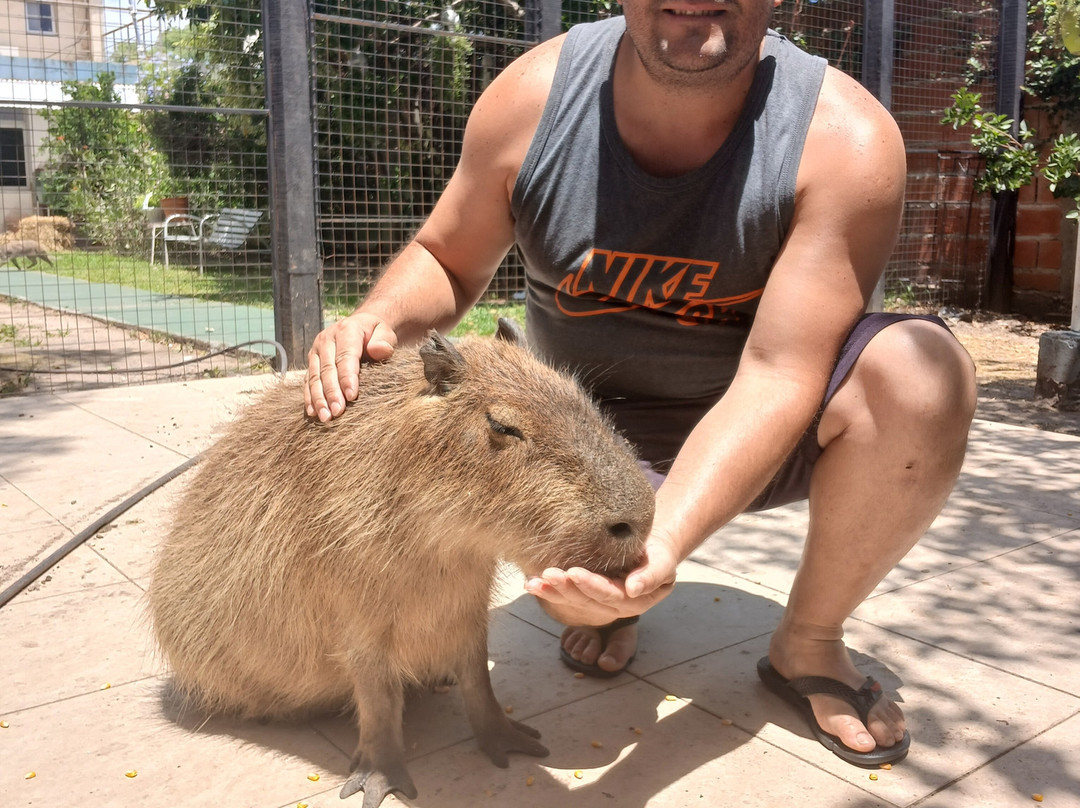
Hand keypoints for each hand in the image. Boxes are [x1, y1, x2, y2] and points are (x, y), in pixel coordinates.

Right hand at [304, 312, 397, 421]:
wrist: (361, 325)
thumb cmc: (375, 333)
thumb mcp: (385, 332)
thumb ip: (384, 340)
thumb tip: (379, 350)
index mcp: (346, 330)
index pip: (345, 356)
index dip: (347, 377)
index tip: (352, 396)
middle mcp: (326, 339)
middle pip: (327, 369)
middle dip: (332, 392)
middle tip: (337, 412)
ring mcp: (316, 351)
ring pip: (314, 377)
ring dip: (318, 399)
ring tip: (325, 417)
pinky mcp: (312, 362)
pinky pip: (307, 381)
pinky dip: (310, 397)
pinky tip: (313, 412)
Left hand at [524, 537, 678, 626]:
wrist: (649, 550)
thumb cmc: (657, 554)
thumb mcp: (663, 562)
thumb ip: (652, 576)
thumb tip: (633, 589)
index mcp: (632, 601)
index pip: (610, 595)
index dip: (591, 586)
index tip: (573, 573)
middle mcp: (612, 607)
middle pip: (587, 601)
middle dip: (566, 589)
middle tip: (548, 574)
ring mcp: (596, 602)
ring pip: (572, 601)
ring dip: (552, 593)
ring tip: (534, 582)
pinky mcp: (584, 594)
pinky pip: (564, 596)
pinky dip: (547, 591)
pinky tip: (530, 584)